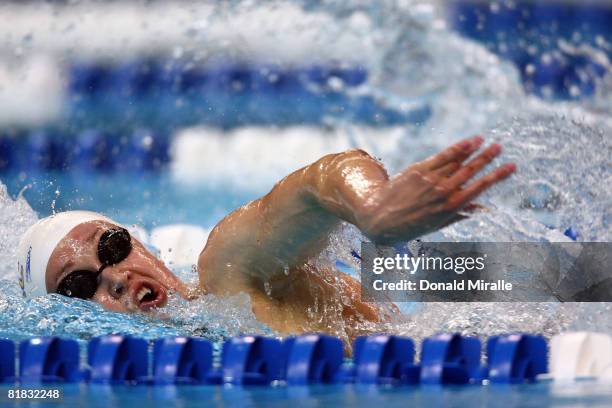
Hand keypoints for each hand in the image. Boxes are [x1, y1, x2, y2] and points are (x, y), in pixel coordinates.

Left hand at [357, 136, 515, 242]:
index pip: (480, 187)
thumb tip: (482, 208)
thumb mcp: (437, 225)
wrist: (379, 218)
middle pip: (471, 170)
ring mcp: (431, 179)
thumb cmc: (410, 225)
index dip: (498, 176)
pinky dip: (456, 148)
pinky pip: (441, 156)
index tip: (512, 167)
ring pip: (457, 161)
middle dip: (488, 158)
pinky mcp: (418, 170)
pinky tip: (468, 141)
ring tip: (487, 141)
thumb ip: (460, 214)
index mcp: (451, 207)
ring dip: (474, 150)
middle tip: (501, 148)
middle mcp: (443, 191)